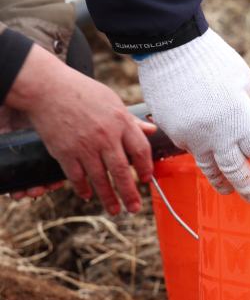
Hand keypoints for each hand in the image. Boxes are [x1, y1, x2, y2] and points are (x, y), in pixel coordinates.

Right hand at [5, 44, 156, 213]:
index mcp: (121, 122)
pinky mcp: (65, 153)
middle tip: (135, 208)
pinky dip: (82, 188)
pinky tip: (88, 196)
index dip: (146, 168)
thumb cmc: (83, 92)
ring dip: (108, 197)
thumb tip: (152, 131)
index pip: (140, 150)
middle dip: (130, 192)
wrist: (48, 89)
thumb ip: (132, 121)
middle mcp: (106, 137)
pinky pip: (77, 177)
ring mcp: (85, 146)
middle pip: (121, 171)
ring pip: (100, 179)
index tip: (147, 179)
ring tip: (115, 210)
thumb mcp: (113, 101)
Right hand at [137, 28, 249, 202]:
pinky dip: (197, 150)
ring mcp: (192, 137)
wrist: (171, 48)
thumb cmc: (214, 61)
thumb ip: (248, 110)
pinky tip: (202, 145)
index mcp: (240, 121)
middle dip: (246, 187)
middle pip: (235, 171)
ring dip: (219, 180)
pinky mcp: (172, 133)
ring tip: (226, 189)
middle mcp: (216, 135)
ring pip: (208, 167)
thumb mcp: (243, 82)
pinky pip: (188, 148)